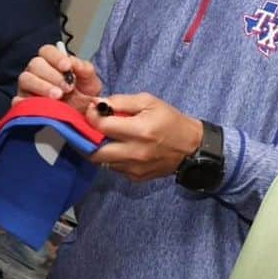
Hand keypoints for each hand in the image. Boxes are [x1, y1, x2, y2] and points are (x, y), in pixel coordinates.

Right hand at [16, 44, 103, 112]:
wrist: (79, 120)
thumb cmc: (82, 98)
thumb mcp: (90, 84)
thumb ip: (85, 70)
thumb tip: (73, 62)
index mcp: (51, 63)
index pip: (47, 51)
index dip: (56, 57)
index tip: (67, 67)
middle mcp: (36, 72)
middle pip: (35, 64)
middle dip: (52, 75)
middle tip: (67, 87)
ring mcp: (26, 87)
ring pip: (25, 79)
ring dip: (42, 87)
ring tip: (57, 97)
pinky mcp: (21, 104)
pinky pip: (18, 100)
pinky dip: (28, 102)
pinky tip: (42, 107)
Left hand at [89, 93, 203, 181]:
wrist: (191, 147)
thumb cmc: (169, 120)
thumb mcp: (148, 102)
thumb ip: (120, 101)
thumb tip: (96, 103)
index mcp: (140, 131)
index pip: (101, 126)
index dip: (91, 117)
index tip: (92, 111)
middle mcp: (135, 152)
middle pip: (94, 151)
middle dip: (87, 138)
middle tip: (90, 128)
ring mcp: (135, 168)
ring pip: (101, 161)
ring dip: (97, 149)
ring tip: (104, 137)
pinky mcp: (136, 177)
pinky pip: (113, 168)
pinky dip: (110, 157)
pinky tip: (118, 148)